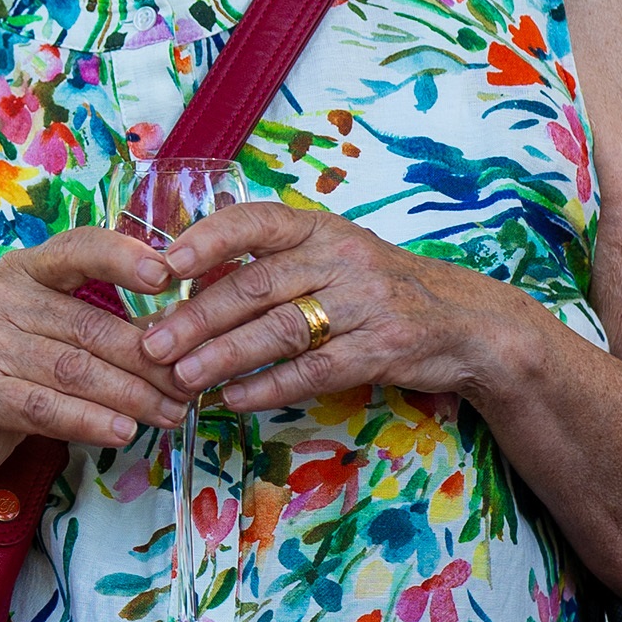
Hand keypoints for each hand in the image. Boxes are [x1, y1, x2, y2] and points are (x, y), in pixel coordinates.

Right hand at [0, 225, 193, 477]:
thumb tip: (183, 327)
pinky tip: (124, 431)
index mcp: (26, 269)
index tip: (168, 275)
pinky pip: (45, 407)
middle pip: (90, 326)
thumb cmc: (19, 368)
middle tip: (190, 384)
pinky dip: (90, 421)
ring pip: (75, 370)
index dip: (124, 258)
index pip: (79, 249)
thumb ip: (107, 322)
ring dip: (132, 396)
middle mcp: (1, 297)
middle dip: (149, 360)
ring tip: (171, 413)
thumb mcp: (57, 331)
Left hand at [136, 198, 533, 413]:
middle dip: (196, 317)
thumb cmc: (381, 288)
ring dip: (224, 356)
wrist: (469, 323)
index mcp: (320, 229)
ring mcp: (364, 304)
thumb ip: (272, 266)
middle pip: (256, 286)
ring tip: (181, 377)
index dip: (206, 240)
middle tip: (152, 343)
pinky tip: (234, 399)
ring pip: (280, 330)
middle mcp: (341, 258)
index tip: (162, 265)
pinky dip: (269, 387)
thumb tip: (186, 284)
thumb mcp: (333, 259)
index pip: (255, 221)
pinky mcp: (381, 350)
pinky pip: (313, 370)